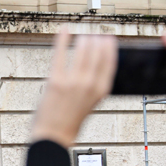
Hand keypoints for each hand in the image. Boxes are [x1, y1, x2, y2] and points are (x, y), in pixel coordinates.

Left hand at [30, 30, 117, 148]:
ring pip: (82, 51)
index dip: (109, 48)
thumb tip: (96, 65)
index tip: (108, 39)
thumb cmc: (70, 120)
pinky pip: (60, 54)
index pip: (110, 62)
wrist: (54, 136)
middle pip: (97, 53)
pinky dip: (62, 40)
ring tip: (82, 36)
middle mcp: (89, 85)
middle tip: (93, 36)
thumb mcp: (91, 103)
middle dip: (96, 41)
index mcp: (101, 91)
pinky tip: (64, 30)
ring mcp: (73, 82)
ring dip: (83, 40)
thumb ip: (95, 85)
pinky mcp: (56, 81)